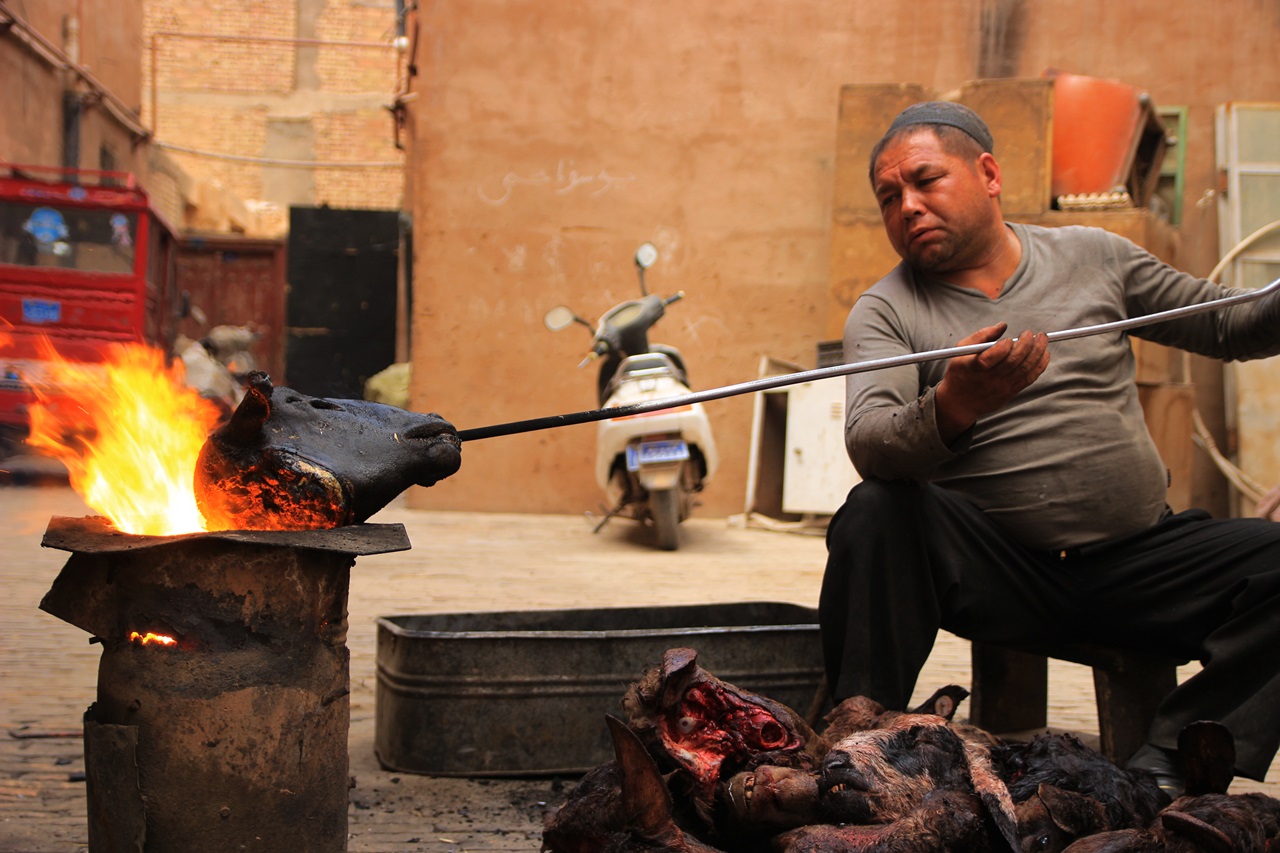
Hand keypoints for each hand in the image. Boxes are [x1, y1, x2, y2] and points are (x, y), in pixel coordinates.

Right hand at [934, 322, 1048, 442]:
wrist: (960, 402)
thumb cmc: (960, 372)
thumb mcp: (961, 351)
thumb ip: (981, 335)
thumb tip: (1002, 325)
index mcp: (974, 368)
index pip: (992, 357)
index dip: (1004, 346)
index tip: (1008, 339)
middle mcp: (989, 379)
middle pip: (1014, 361)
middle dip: (1027, 344)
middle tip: (1031, 333)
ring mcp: (1002, 387)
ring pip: (1025, 368)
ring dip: (1037, 352)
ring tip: (1042, 339)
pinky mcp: (1011, 392)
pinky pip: (1029, 378)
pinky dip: (1040, 365)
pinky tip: (1044, 353)